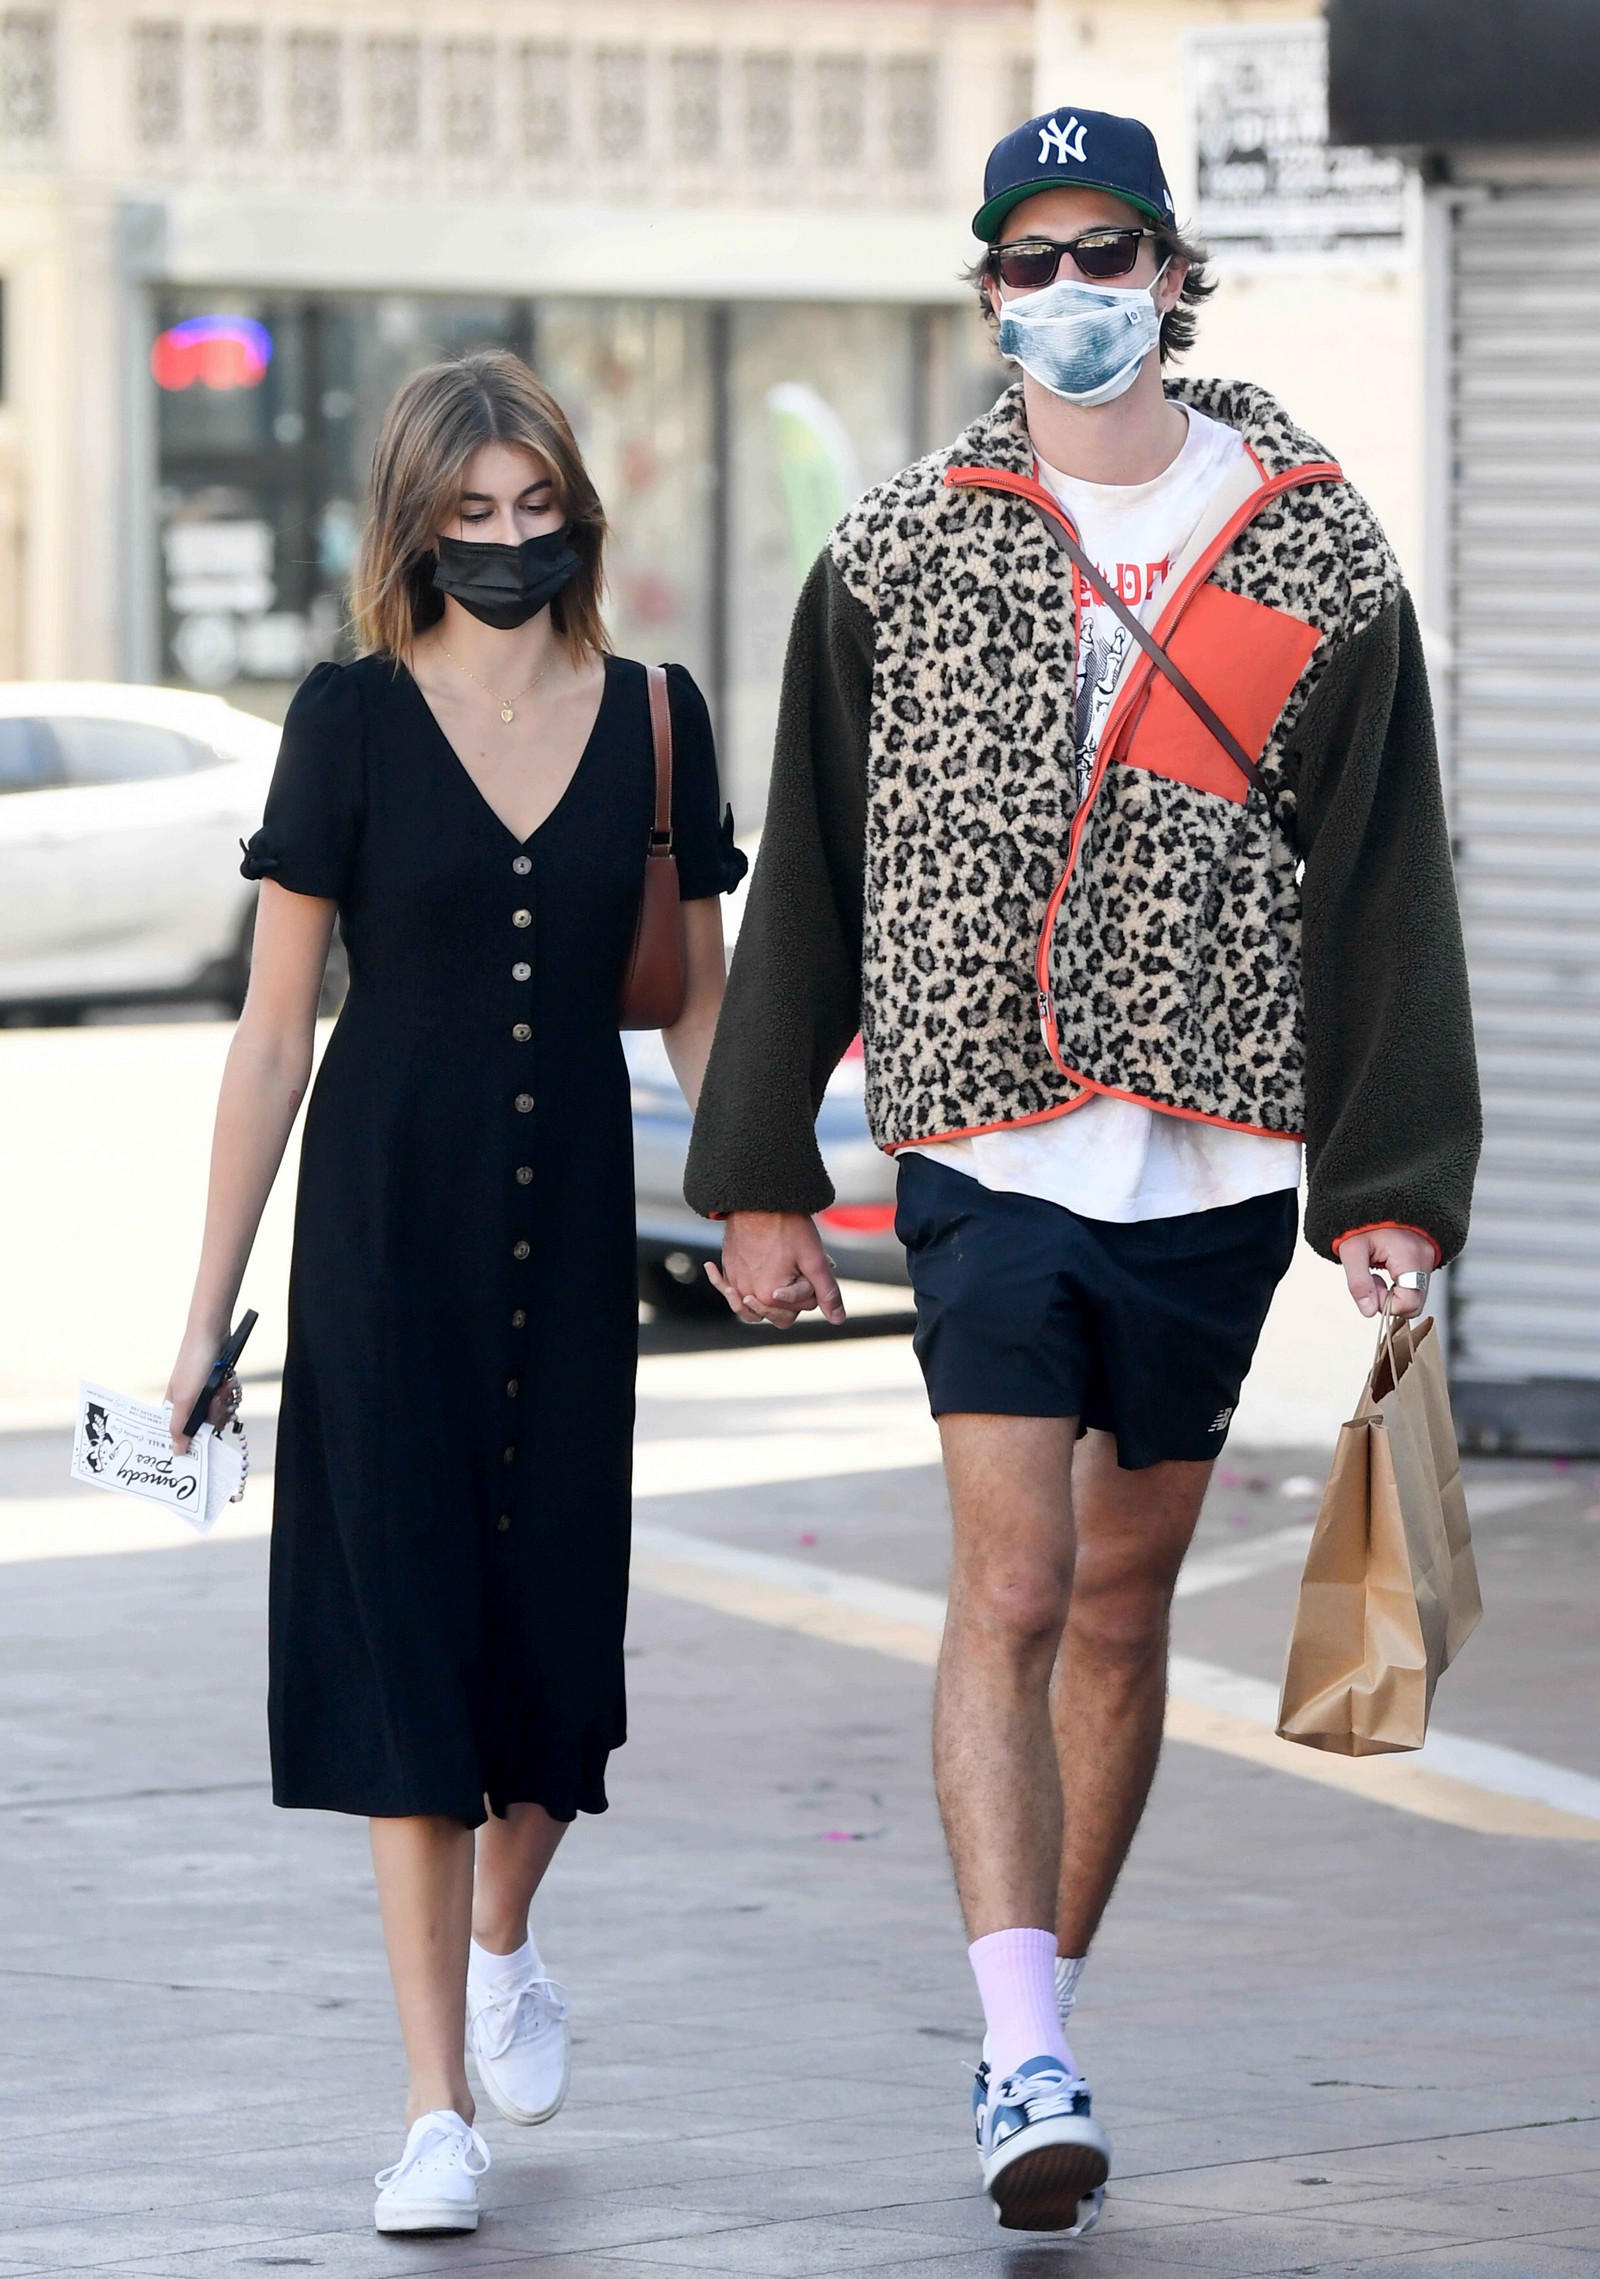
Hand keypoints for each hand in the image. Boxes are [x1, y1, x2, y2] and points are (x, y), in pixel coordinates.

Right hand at [166, 1325, 235, 1453]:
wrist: (211, 1333)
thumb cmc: (193, 1363)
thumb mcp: (185, 1398)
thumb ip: (180, 1426)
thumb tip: (176, 1452)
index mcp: (173, 1408)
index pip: (183, 1435)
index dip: (195, 1438)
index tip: (207, 1440)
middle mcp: (187, 1403)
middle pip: (205, 1426)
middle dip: (214, 1414)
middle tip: (215, 1400)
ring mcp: (202, 1395)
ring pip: (218, 1414)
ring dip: (223, 1401)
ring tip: (222, 1386)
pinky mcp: (216, 1386)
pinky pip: (225, 1400)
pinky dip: (228, 1393)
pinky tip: (228, 1382)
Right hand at [706, 1211, 847, 1329]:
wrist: (757, 1199)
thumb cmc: (787, 1226)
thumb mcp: (814, 1260)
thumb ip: (826, 1292)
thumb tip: (838, 1319)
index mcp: (769, 1296)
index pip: (797, 1312)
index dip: (808, 1292)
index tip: (807, 1266)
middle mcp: (746, 1294)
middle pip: (775, 1314)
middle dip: (790, 1298)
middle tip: (797, 1270)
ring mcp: (734, 1282)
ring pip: (753, 1307)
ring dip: (766, 1300)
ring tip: (778, 1283)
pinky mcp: (728, 1269)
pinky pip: (730, 1289)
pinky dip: (733, 1288)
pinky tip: (731, 1276)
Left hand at [1336, 1227, 1436, 1320]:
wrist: (1375, 1196)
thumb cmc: (1362, 1222)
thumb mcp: (1351, 1250)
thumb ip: (1359, 1283)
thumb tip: (1369, 1312)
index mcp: (1409, 1256)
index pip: (1409, 1304)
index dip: (1386, 1304)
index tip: (1371, 1285)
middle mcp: (1426, 1258)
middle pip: (1415, 1304)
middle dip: (1390, 1300)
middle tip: (1373, 1279)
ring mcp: (1430, 1258)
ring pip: (1417, 1295)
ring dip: (1395, 1291)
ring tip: (1379, 1269)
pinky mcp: (1428, 1258)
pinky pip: (1417, 1284)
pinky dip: (1401, 1284)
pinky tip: (1388, 1267)